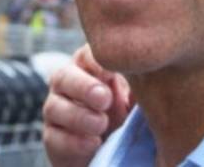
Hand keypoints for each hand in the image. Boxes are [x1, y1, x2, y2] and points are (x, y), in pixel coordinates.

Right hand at [43, 44, 132, 166]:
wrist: (107, 148)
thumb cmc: (123, 115)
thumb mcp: (133, 100)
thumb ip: (138, 87)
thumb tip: (150, 77)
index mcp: (88, 68)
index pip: (86, 55)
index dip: (96, 60)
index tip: (112, 72)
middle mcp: (67, 84)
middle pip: (63, 76)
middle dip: (83, 87)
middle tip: (104, 99)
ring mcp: (56, 110)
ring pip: (54, 107)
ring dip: (79, 117)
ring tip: (102, 124)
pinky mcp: (52, 138)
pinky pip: (54, 138)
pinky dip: (74, 142)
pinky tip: (93, 144)